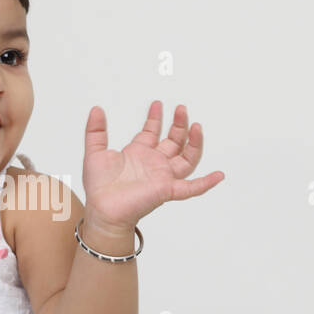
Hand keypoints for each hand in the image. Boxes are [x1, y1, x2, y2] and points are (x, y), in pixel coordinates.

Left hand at [82, 100, 224, 228]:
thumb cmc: (98, 187)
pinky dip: (206, 183)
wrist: (101, 210)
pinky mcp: (167, 190)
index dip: (156, 117)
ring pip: (187, 159)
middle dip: (179, 124)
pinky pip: (191, 188)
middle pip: (174, 141)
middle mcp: (154, 164)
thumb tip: (96, 109)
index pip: (152, 132)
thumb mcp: (94, 152)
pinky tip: (218, 175)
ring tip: (196, 126)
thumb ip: (95, 131)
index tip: (158, 104)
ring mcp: (163, 177)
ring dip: (194, 143)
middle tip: (181, 108)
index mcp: (138, 153)